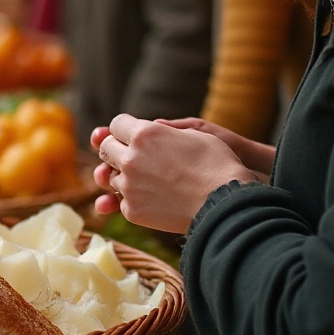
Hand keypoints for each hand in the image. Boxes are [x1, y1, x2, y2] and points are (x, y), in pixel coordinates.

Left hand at [90, 115, 258, 233]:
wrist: (227, 204)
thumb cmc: (218, 164)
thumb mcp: (194, 133)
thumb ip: (164, 130)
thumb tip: (149, 128)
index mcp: (144, 134)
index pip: (116, 124)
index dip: (125, 129)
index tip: (133, 135)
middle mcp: (130, 158)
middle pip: (106, 148)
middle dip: (117, 150)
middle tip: (135, 156)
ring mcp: (129, 186)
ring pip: (111, 176)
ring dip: (124, 176)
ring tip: (149, 180)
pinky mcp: (132, 210)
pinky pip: (122, 202)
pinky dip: (134, 200)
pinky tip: (154, 199)